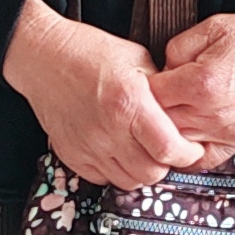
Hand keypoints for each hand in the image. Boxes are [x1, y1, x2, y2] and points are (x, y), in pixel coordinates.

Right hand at [6, 0, 204, 190]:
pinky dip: (116, 172)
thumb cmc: (89, 52)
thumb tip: (183, 113)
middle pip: (151, 174)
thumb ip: (162, 90)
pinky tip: (119, 153)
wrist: (44, 57)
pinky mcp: (72, 155)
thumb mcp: (137, 59)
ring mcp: (88, 146)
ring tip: (144, 152)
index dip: (187, 154)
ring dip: (142, 171)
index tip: (191, 147)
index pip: (169, 149)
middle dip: (166, 165)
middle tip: (167, 150)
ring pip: (129, 182)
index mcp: (130, 103)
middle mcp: (108, 130)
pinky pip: (102, 179)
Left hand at [152, 12, 234, 160]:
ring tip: (169, 114)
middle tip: (157, 98)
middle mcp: (210, 113)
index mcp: (200, 82)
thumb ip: (177, 48)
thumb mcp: (212, 27)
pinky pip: (202, 160)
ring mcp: (224, 132)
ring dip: (168, 131)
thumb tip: (162, 71)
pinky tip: (185, 137)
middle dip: (153, 110)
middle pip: (159, 123)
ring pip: (176, 144)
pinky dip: (188, 153)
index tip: (148, 81)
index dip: (144, 86)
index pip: (151, 95)